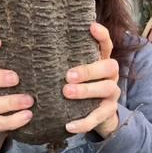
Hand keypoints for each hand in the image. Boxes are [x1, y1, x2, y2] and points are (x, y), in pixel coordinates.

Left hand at [63, 22, 119, 137]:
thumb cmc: (80, 86)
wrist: (99, 114)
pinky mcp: (108, 112)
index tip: (91, 27)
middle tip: (68, 75)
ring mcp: (112, 94)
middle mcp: (111, 75)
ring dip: (86, 91)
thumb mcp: (77, 71)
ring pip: (106, 89)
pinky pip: (98, 117)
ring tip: (66, 92)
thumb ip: (67, 59)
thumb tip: (39, 43)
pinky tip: (68, 125)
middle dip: (89, 70)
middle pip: (109, 67)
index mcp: (102, 61)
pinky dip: (83, 122)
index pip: (107, 45)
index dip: (101, 35)